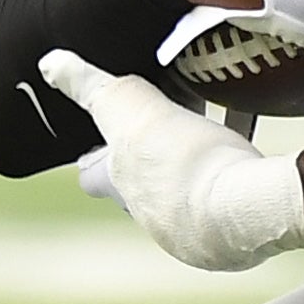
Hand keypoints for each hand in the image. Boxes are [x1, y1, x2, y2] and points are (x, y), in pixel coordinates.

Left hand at [35, 51, 303, 269]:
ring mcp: (194, 235)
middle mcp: (152, 217)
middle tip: (165, 145)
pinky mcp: (234, 239)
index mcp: (122, 185)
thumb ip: (93, 88)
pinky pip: (230, 207)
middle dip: (149, 172)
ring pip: (186, 203)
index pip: (92, 174)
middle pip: (138, 193)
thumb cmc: (185, 163)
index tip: (106, 143)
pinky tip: (252, 167)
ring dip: (194, 182)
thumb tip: (50, 64)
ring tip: (214, 152)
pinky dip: (236, 188)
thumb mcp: (132, 108)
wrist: (247, 209)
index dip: (96, 158)